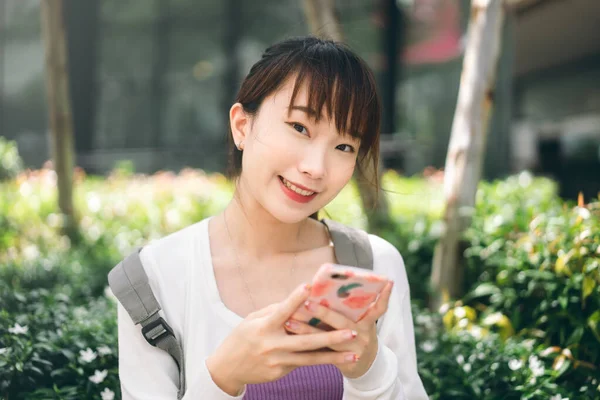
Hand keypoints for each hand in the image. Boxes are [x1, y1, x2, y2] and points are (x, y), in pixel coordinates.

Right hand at [206, 283, 360, 395]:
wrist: (228, 368)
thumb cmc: (242, 337)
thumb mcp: (252, 319)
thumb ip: (274, 311)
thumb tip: (297, 301)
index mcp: (263, 327)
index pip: (282, 310)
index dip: (295, 298)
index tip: (309, 287)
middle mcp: (272, 344)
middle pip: (305, 341)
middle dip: (330, 337)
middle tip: (351, 332)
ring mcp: (277, 361)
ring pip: (310, 359)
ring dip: (334, 356)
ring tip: (354, 354)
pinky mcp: (280, 372)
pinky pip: (302, 363)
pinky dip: (320, 359)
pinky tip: (338, 358)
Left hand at [285, 281, 393, 378]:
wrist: (365, 368)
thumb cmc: (358, 336)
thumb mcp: (362, 323)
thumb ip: (351, 308)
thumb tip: (334, 285)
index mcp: (369, 322)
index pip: (380, 308)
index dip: (385, 295)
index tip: (388, 281)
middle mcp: (363, 334)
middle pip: (342, 322)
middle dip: (323, 313)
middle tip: (307, 302)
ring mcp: (353, 349)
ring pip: (326, 338)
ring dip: (306, 328)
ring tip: (290, 319)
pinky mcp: (342, 360)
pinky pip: (320, 351)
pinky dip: (305, 340)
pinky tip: (292, 330)